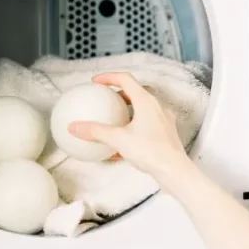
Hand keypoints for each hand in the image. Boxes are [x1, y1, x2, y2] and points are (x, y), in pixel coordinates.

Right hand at [68, 72, 191, 181]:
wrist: (174, 171)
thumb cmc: (150, 151)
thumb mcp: (118, 140)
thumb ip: (95, 131)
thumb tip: (74, 127)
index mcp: (146, 101)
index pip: (126, 79)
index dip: (109, 77)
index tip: (96, 82)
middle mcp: (157, 106)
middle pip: (136, 91)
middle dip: (119, 92)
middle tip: (106, 98)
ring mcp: (164, 119)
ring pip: (143, 107)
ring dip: (128, 108)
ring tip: (114, 118)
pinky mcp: (166, 133)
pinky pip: (148, 123)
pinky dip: (135, 125)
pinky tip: (124, 141)